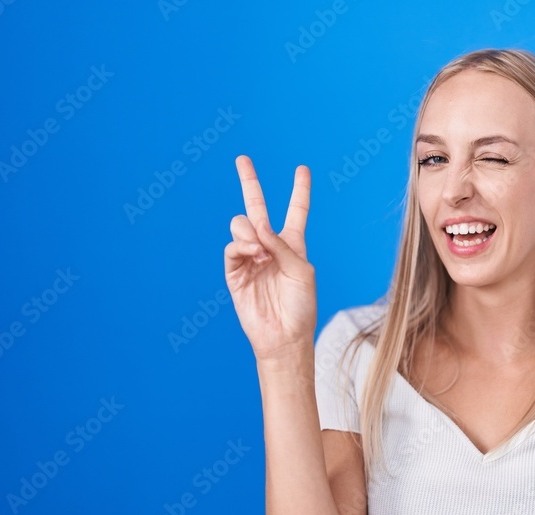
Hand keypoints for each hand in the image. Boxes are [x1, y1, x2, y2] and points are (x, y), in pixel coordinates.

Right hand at [224, 156, 316, 360]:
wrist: (284, 336)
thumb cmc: (300, 307)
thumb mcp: (301, 271)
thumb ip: (282, 245)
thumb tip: (257, 226)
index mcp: (292, 245)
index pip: (296, 211)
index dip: (300, 190)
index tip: (302, 169)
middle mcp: (270, 247)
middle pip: (257, 207)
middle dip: (249, 182)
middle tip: (243, 159)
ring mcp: (250, 258)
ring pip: (241, 225)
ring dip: (250, 231)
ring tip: (260, 250)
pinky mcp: (235, 272)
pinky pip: (232, 247)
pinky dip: (242, 245)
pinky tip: (253, 253)